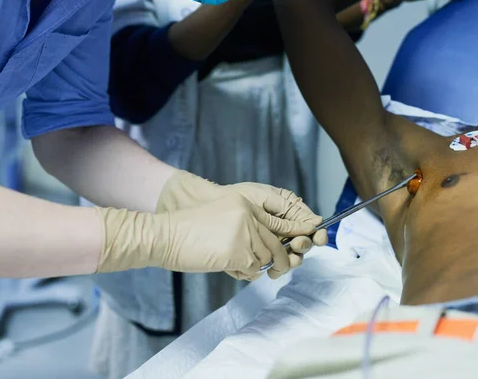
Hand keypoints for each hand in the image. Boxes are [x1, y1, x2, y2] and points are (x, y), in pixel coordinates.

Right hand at [95, 194, 317, 279]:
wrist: (165, 236)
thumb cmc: (189, 232)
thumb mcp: (223, 219)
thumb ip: (248, 227)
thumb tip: (272, 250)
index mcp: (246, 204)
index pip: (280, 221)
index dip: (297, 233)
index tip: (312, 239)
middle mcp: (249, 214)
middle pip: (277, 244)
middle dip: (282, 260)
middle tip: (279, 271)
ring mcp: (244, 232)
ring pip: (265, 258)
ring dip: (255, 267)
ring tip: (233, 263)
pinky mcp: (238, 250)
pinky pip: (252, 269)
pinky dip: (243, 273)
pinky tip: (226, 266)